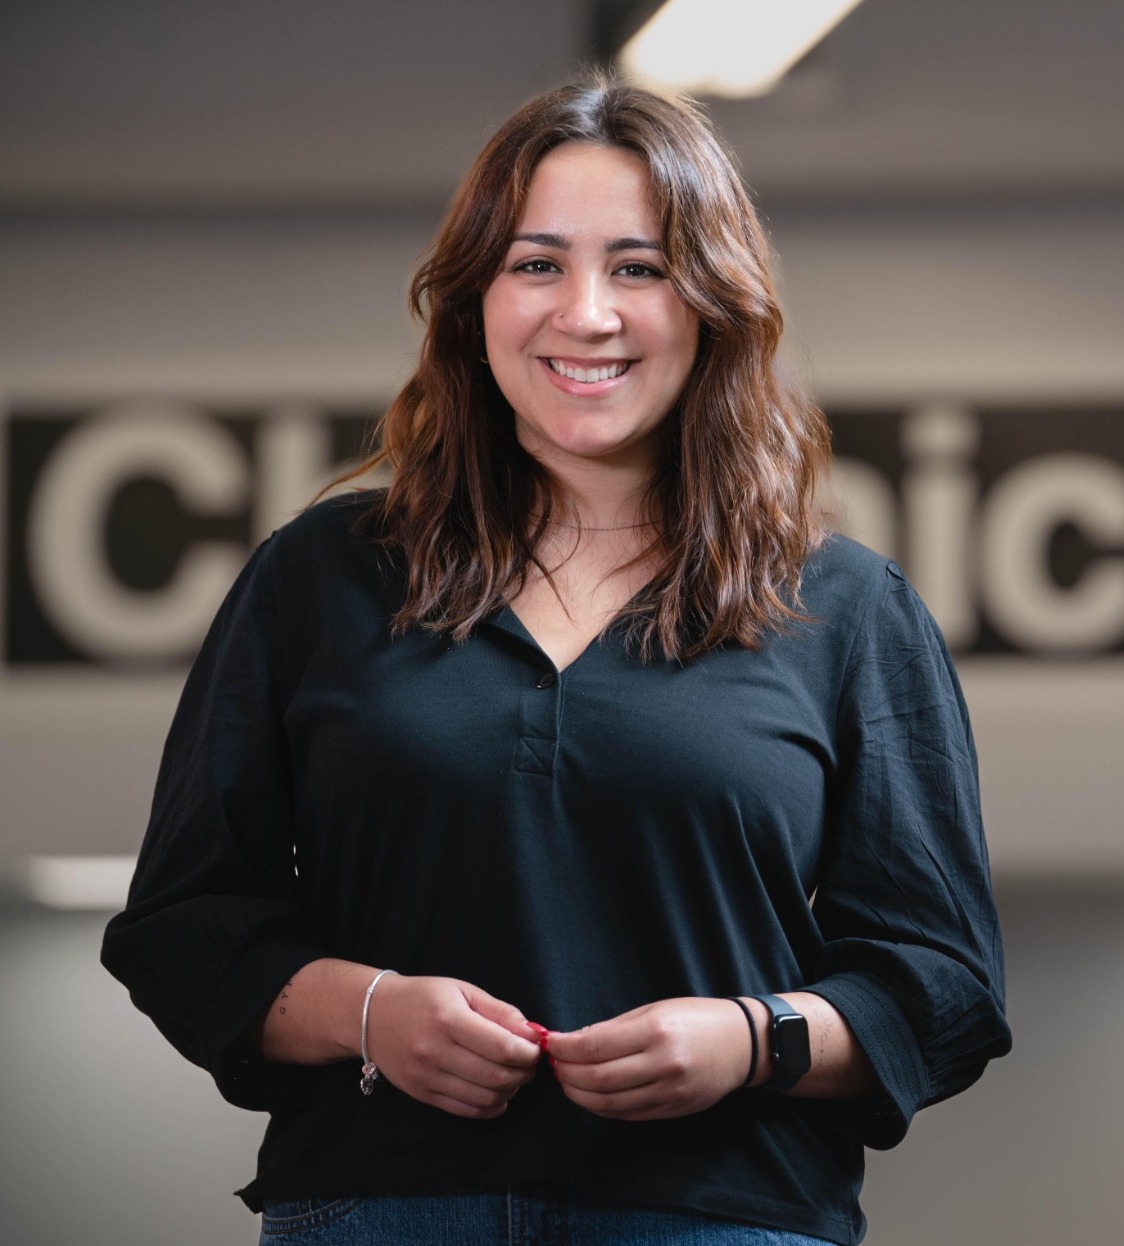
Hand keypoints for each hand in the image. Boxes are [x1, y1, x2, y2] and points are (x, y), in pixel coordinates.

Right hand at [365, 975, 541, 1118]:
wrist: (374, 1016)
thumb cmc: (424, 997)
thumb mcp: (462, 991)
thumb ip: (500, 1012)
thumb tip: (533, 1034)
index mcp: (449, 1020)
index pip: (502, 1047)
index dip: (528, 1052)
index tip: (536, 1048)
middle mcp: (435, 1052)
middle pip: (496, 1076)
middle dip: (524, 1073)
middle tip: (529, 1063)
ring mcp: (427, 1077)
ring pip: (484, 1097)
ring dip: (510, 1091)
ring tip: (513, 1076)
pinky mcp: (423, 1095)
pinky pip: (466, 1111)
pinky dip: (491, 1106)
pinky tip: (498, 1093)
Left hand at [545, 997, 749, 1120]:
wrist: (741, 1044)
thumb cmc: (695, 1018)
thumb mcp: (654, 1009)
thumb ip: (613, 1027)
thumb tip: (573, 1041)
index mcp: (656, 1031)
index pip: (595, 1046)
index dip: (565, 1049)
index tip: (549, 1043)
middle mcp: (663, 1064)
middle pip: (598, 1079)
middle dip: (567, 1073)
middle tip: (552, 1064)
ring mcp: (669, 1092)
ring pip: (609, 1103)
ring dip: (579, 1094)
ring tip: (566, 1081)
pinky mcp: (673, 1111)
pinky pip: (627, 1114)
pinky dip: (601, 1107)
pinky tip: (589, 1095)